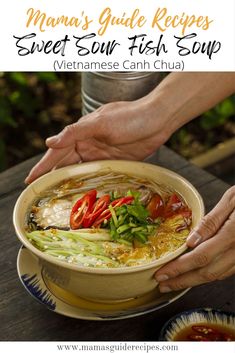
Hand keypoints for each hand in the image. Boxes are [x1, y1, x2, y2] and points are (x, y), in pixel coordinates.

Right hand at [25, 98, 171, 182]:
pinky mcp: (116, 163)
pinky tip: (86, 195)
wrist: (157, 119)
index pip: (58, 153)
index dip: (43, 167)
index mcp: (81, 134)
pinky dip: (91, 186)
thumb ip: (75, 132)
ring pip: (82, 173)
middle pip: (67, 165)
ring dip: (72, 184)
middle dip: (54, 179)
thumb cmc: (130, 116)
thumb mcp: (100, 122)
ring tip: (60, 200)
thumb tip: (49, 142)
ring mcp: (102, 156)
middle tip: (43, 195)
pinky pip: (99, 177)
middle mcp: (89, 146)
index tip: (30, 180)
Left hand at [155, 186, 234, 291]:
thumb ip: (211, 221)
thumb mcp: (232, 199)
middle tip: (162, 284)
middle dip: (182, 281)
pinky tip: (196, 274)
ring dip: (194, 281)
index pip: (200, 257)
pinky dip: (209, 274)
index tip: (162, 273)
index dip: (179, 268)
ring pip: (217, 275)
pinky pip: (227, 271)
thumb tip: (191, 241)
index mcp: (233, 234)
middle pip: (207, 273)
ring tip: (174, 282)